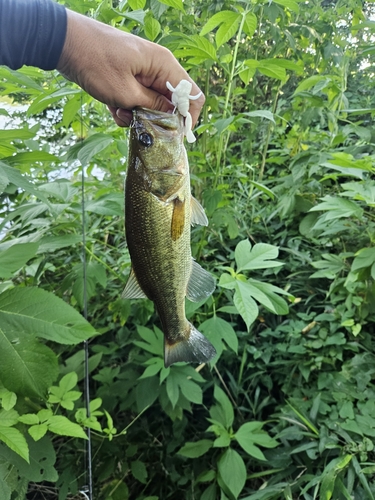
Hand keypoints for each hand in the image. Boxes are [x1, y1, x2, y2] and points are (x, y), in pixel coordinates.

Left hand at [57, 10, 204, 126]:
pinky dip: (125, 107)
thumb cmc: (96, 63)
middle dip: (156, 118)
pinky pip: (136, 100)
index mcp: (164, 65)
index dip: (188, 117)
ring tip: (119, 111)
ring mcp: (143, 73)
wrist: (65, 43)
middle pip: (171, 103)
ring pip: (151, 104)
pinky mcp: (129, 78)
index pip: (192, 94)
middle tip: (140, 125)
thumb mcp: (126, 93)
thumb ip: (153, 106)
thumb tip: (172, 117)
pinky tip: (111, 106)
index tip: (176, 135)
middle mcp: (158, 68)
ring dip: (137, 115)